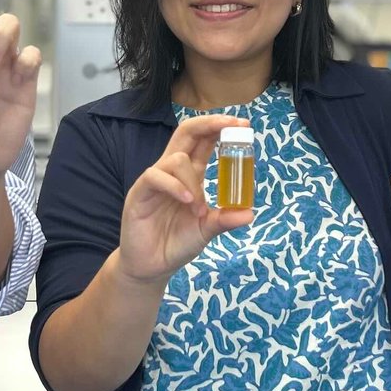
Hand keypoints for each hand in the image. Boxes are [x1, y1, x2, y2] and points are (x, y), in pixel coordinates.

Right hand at [116, 115, 253, 284]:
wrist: (152, 266)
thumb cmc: (176, 243)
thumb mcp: (207, 230)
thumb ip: (225, 219)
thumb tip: (250, 213)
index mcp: (190, 175)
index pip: (204, 141)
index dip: (220, 129)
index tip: (243, 125)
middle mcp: (172, 172)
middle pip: (186, 132)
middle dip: (209, 124)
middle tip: (231, 125)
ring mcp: (155, 180)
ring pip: (176, 158)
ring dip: (193, 180)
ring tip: (199, 209)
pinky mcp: (140, 193)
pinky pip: (156, 177)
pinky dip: (175, 186)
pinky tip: (187, 201)